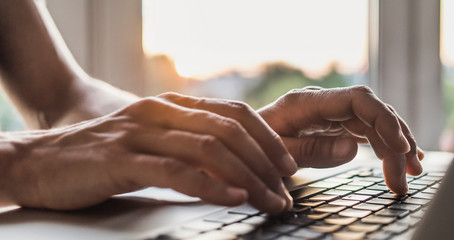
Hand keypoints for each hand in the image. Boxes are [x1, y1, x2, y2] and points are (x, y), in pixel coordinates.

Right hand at [0, 93, 296, 213]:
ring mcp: (140, 132)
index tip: (289, 166)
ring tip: (269, 201)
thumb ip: (188, 148)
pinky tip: (232, 198)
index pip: (234, 113)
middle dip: (265, 163)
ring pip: (210, 148)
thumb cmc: (102, 158)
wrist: (39, 163)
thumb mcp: (152, 145)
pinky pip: (176, 169)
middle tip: (285, 192)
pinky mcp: (122, 158)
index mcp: (172, 107)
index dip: (267, 138)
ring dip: (248, 177)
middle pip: (230, 130)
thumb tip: (235, 169)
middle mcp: (161, 112)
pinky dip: (210, 184)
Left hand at [259, 86, 423, 193]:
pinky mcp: (335, 126)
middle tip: (403, 179)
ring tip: (411, 174)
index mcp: (308, 102)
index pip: (358, 100)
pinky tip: (400, 161)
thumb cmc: (251, 146)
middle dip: (394, 144)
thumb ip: (310, 150)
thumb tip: (352, 149)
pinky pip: (367, 132)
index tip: (400, 147)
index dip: (384, 120)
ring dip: (396, 147)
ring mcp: (331, 114)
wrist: (239, 143)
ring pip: (375, 123)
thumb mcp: (275, 152)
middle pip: (372, 114)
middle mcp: (325, 103)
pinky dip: (385, 147)